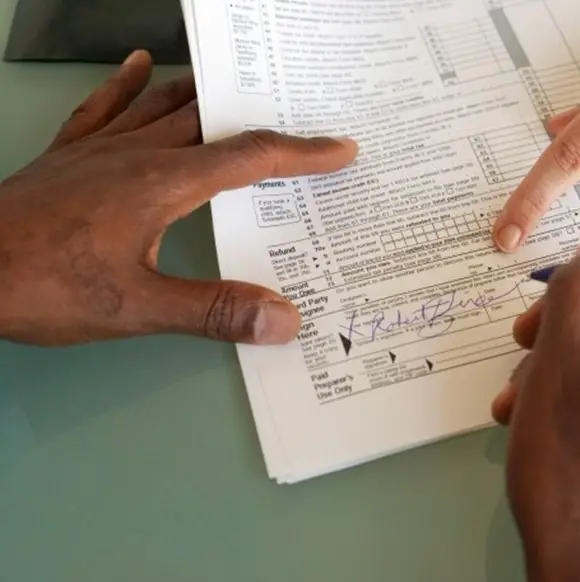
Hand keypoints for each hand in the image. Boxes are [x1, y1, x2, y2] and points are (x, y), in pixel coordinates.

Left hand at [0, 50, 356, 345]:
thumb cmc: (40, 283)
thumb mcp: (135, 308)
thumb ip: (212, 310)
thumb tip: (284, 319)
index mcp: (164, 182)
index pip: (250, 158)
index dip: (302, 153)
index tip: (341, 149)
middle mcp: (138, 154)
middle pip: (214, 125)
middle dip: (264, 124)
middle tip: (301, 121)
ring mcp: (99, 150)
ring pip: (165, 108)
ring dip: (208, 98)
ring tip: (242, 91)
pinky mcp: (68, 156)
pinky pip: (105, 107)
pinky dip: (129, 86)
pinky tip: (140, 65)